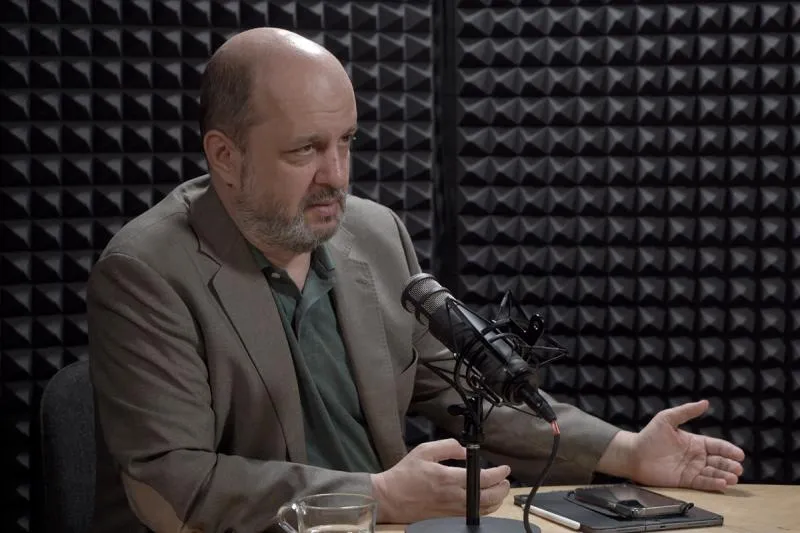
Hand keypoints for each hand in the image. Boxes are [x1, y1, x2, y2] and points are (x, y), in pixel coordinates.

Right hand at [370, 438, 510, 522]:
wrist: (390, 497)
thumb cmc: (405, 474)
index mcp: (448, 478)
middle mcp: (452, 496)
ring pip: (483, 510)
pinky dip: (484, 509)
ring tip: (499, 490)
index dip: (498, 474)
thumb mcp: (424, 451)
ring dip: (496, 500)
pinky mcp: (447, 517)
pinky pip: (472, 515)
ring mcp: (451, 509)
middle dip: (502, 489)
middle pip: (488, 498)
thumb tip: (464, 450)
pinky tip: (485, 501)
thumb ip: (447, 447)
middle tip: (505, 480)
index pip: (482, 479)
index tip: (504, 469)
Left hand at [599, 400, 744, 490]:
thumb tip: (705, 402)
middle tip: (739, 468)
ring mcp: (691, 469)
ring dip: (725, 475)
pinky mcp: (685, 480)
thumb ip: (686, 412)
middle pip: (718, 461)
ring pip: (713, 473)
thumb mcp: (667, 419)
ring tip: (734, 477)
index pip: (716, 446)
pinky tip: (722, 483)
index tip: (740, 454)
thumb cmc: (649, 436)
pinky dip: (713, 483)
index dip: (729, 450)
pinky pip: (702, 482)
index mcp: (694, 442)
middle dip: (730, 464)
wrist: (634, 454)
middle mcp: (695, 456)